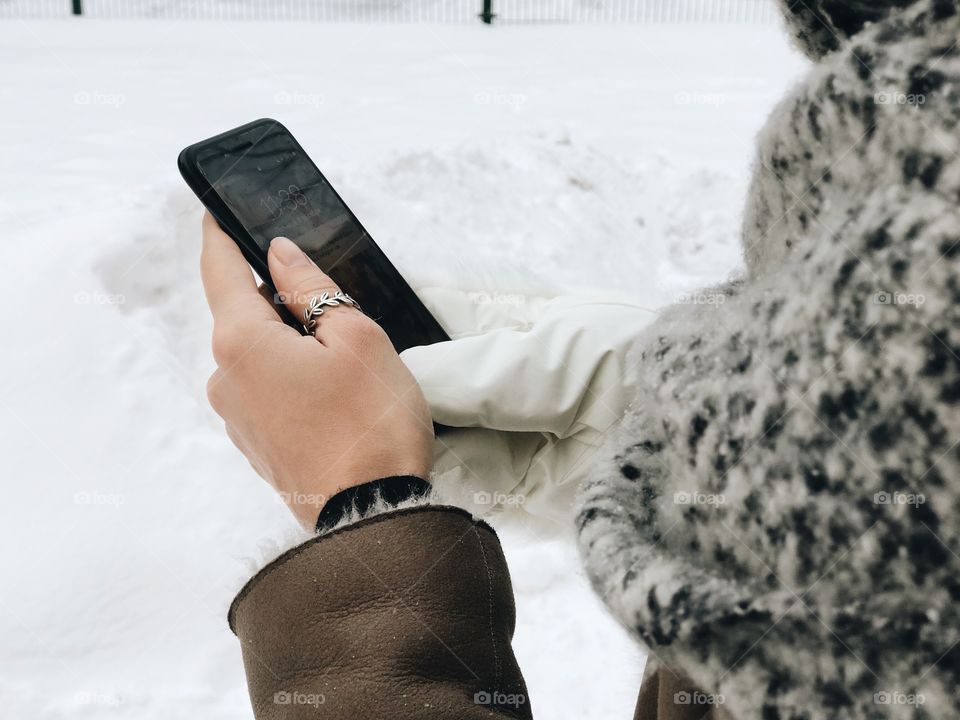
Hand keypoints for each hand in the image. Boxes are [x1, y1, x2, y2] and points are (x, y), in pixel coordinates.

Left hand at [200, 213, 433, 528]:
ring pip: (258, 355)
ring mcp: (237, 416)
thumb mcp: (356, 337)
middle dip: (280, 299)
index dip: (220, 235)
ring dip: (291, 342)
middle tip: (333, 304)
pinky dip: (292, 377)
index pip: (219, 270)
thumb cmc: (371, 424)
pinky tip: (334, 393)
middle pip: (243, 314)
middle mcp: (226, 379)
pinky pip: (267, 390)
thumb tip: (281, 255)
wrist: (372, 515)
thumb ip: (311, 288)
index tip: (217, 211)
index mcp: (242, 342)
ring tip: (346, 361)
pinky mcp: (257, 444)